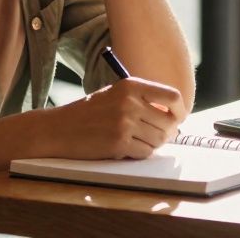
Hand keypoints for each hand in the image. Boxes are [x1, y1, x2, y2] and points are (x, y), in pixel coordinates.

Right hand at [36, 77, 184, 159]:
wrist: (59, 128)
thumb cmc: (89, 112)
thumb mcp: (116, 95)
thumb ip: (143, 100)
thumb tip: (175, 116)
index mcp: (132, 85)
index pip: (173, 96)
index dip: (180, 110)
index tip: (178, 118)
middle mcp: (130, 102)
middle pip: (169, 122)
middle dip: (166, 133)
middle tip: (156, 136)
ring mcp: (125, 123)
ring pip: (159, 140)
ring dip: (153, 144)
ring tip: (138, 141)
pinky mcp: (118, 143)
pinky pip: (145, 153)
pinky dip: (140, 154)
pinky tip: (127, 148)